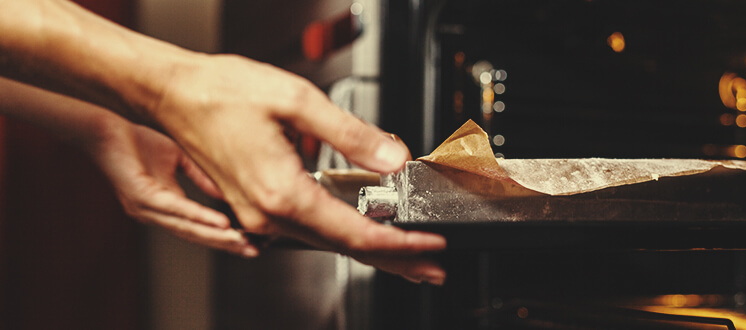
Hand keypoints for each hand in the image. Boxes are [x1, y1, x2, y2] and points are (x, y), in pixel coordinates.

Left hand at [88, 117, 258, 257]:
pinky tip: (220, 222)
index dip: (222, 237)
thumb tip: (225, 191)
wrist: (104, 130)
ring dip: (217, 237)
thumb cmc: (136, 142)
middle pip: (195, 235)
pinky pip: (176, 209)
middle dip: (226, 245)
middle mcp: (153, 214)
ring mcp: (145, 208)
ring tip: (240, 242)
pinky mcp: (141, 196)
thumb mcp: (178, 160)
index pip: (196, 228)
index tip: (249, 243)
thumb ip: (199, 177)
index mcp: (163, 206)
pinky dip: (200, 217)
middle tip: (252, 252)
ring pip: (187, 228)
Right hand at [150, 54, 446, 283]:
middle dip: (395, 259)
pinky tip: (360, 234)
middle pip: (345, 248)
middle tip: (432, 267)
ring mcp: (258, 216)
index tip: (431, 245)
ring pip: (327, 242)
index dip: (401, 243)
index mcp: (282, 194)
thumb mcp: (297, 101)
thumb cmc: (220, 94)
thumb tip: (392, 157)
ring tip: (406, 257)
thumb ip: (351, 134)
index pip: (356, 233)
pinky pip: (308, 230)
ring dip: (371, 251)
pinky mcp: (255, 207)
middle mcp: (268, 215)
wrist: (172, 94)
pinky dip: (342, 236)